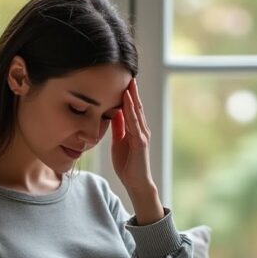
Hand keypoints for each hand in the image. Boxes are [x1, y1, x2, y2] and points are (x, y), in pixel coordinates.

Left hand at [110, 78, 155, 192]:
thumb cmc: (127, 164)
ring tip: (129, 82)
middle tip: (128, 74)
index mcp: (135, 129)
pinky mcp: (140, 142)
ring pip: (136, 112)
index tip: (123, 80)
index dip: (128, 95)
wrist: (136, 183)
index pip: (132, 108)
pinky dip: (131, 111)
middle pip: (136, 106)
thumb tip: (114, 112)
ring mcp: (142, 135)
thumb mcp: (119, 142)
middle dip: (132, 91)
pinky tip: (127, 101)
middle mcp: (141, 129)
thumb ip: (118, 128)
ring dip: (132, 97)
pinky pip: (134, 123)